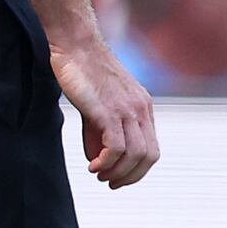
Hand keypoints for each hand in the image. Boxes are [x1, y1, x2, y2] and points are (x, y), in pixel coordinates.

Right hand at [54, 39, 159, 186]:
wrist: (74, 45)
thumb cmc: (80, 71)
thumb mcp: (95, 105)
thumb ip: (99, 132)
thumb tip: (98, 160)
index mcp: (142, 107)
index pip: (151, 148)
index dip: (136, 169)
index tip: (116, 177)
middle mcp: (140, 110)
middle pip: (149, 155)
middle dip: (130, 175)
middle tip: (109, 182)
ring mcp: (127, 110)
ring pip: (135, 154)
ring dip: (117, 172)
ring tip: (98, 174)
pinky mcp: (109, 111)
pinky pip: (117, 147)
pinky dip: (106, 162)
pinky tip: (92, 165)